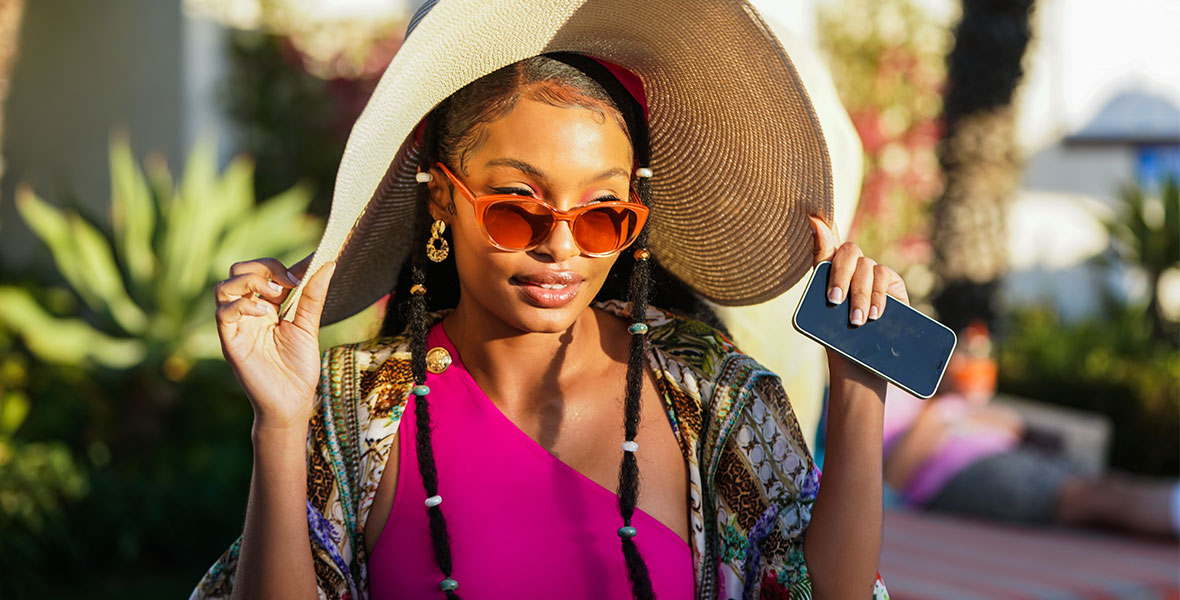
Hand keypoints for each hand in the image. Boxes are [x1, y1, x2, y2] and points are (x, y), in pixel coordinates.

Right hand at [214, 255, 335, 431]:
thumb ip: (313, 296)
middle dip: (263, 267)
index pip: (264, 271)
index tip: (311, 262)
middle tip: (290, 281)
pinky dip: (242, 306)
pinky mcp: (231, 342)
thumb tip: (328, 263)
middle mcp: (248, 312)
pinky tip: (264, 313)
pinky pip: (223, 314)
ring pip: (223, 287)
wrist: (292, 403)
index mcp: (267, 306)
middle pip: (238, 271)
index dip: (283, 264)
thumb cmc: (299, 368)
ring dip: (250, 282)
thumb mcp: (308, 326)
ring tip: (276, 293)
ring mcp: (237, 326)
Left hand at [808, 216, 908, 383]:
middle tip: (835, 302)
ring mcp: (873, 274)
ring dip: (860, 294)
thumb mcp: (821, 306)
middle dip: (840, 277)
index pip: (827, 241)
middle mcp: (852, 267)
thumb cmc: (837, 336)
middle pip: (847, 252)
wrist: (859, 364)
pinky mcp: (893, 284)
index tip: (812, 218)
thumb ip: (820, 266)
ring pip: (866, 268)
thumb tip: (813, 221)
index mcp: (830, 269)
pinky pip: (885, 277)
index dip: (822, 227)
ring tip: (857, 320)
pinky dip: (879, 296)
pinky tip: (875, 314)